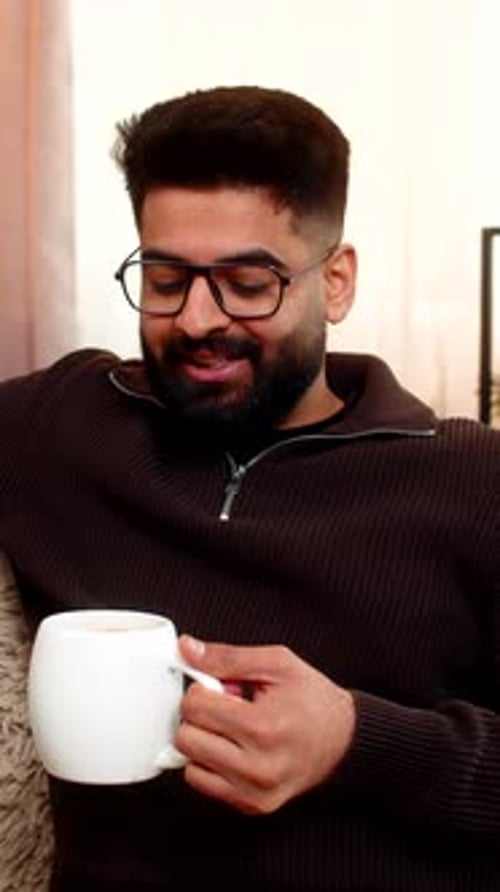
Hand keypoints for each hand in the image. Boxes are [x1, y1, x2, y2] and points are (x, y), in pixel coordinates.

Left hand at [175, 636, 355, 814]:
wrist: (343, 739)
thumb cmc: (312, 700)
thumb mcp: (276, 663)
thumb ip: (227, 657)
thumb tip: (187, 649)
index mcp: (263, 727)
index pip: (194, 707)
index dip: (202, 689)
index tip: (220, 687)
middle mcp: (257, 766)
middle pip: (186, 737)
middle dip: (200, 716)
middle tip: (227, 708)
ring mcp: (254, 791)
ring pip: (190, 763)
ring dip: (204, 741)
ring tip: (233, 729)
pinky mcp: (252, 805)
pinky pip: (202, 783)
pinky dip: (209, 763)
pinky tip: (233, 748)